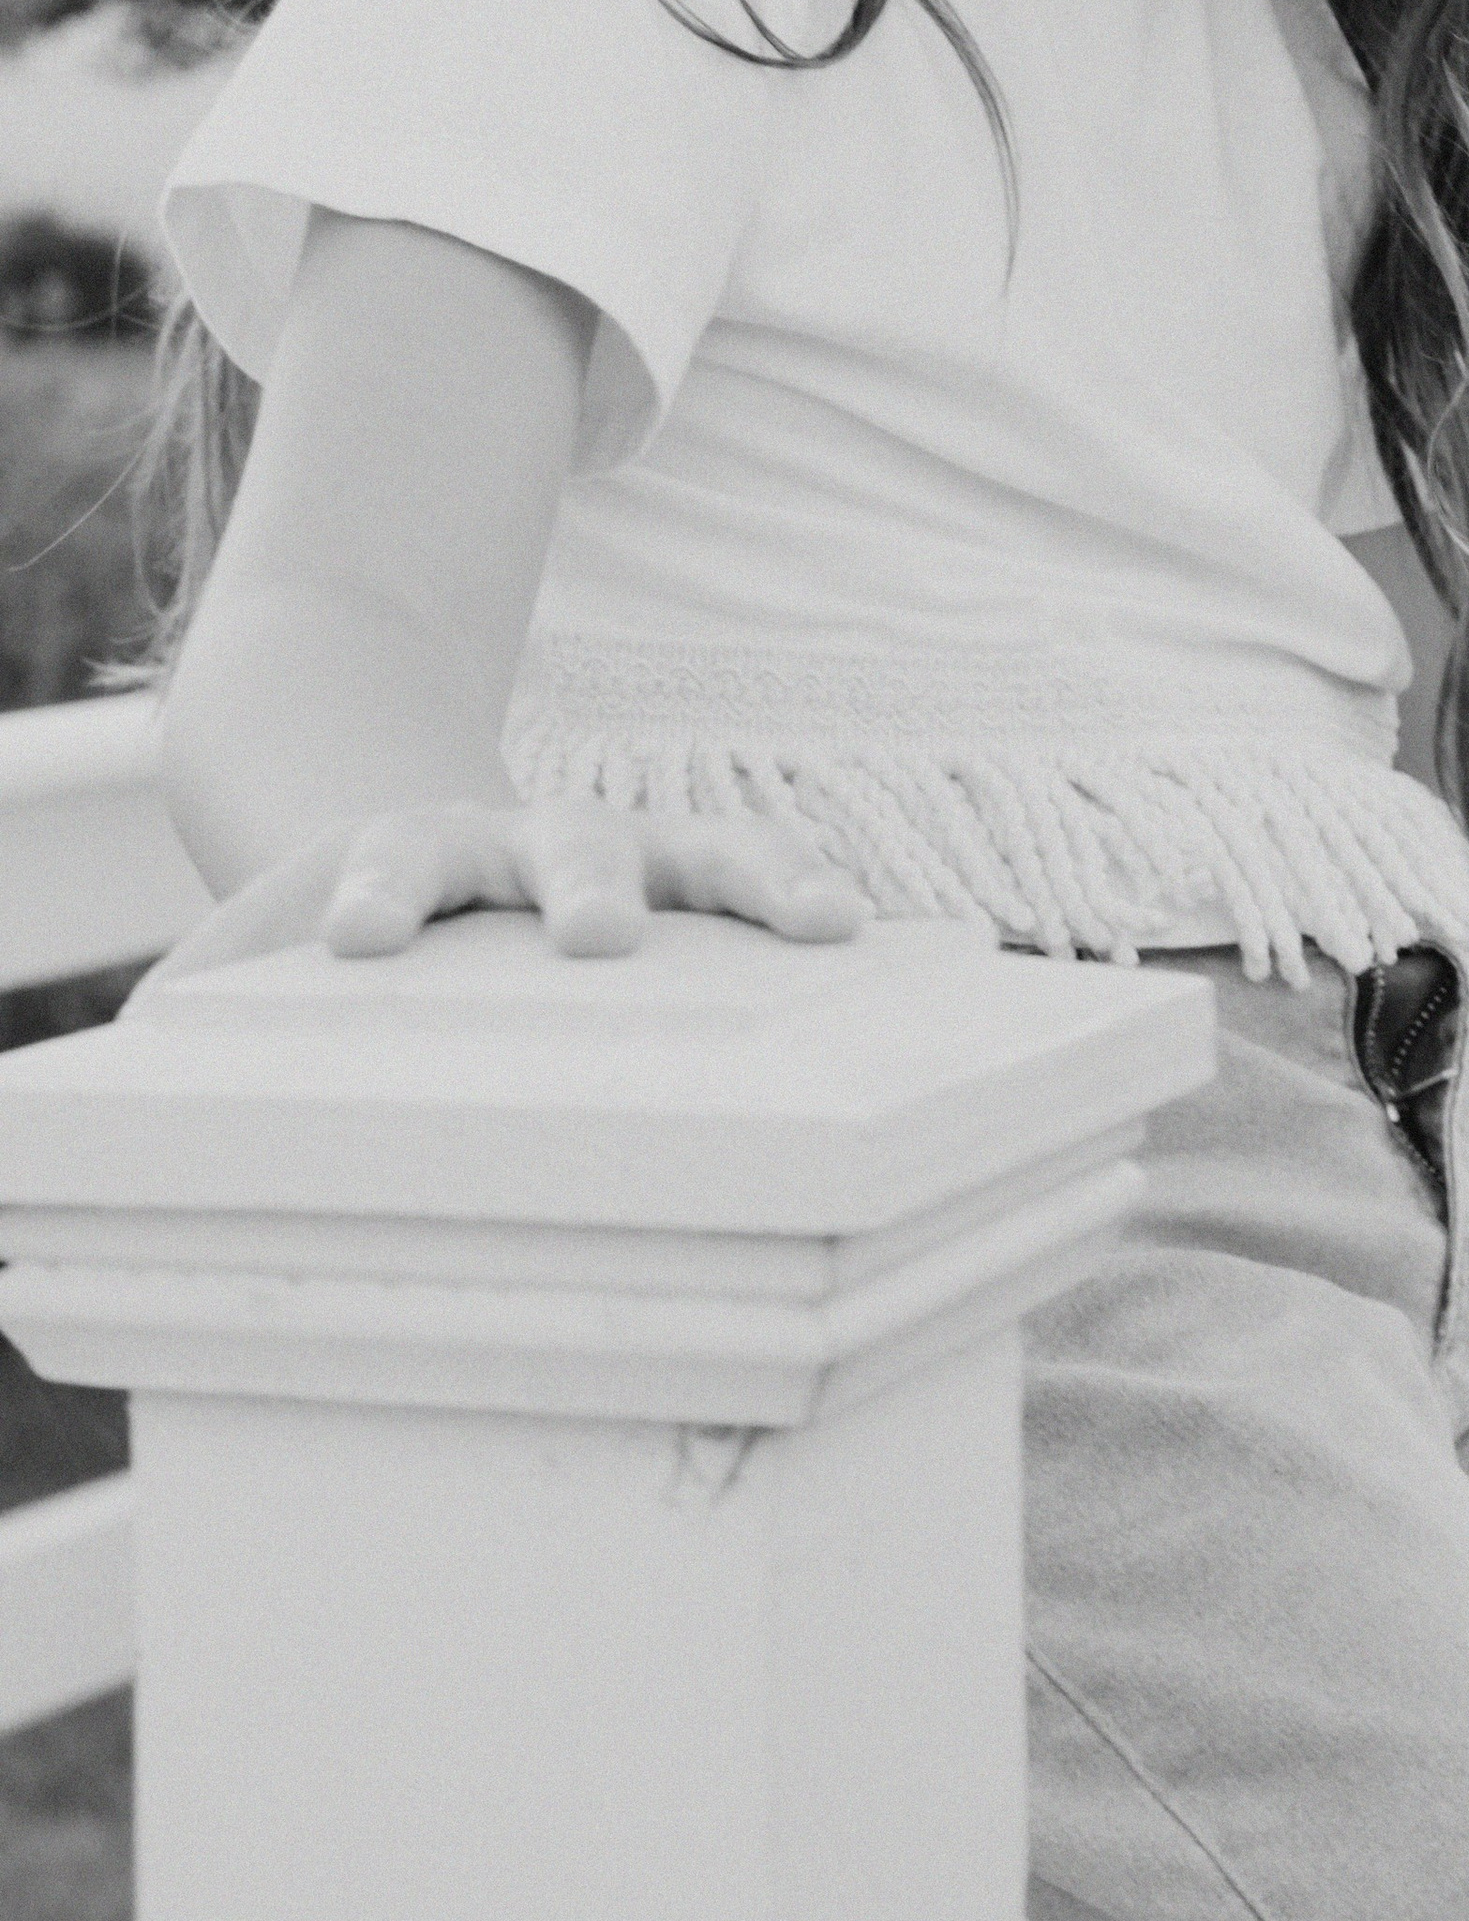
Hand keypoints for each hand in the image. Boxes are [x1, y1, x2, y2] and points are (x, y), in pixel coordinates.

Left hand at [149, 801, 865, 982]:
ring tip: (830, 919)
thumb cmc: (356, 931)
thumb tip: (115, 1077)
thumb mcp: (266, 951)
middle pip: (569, 843)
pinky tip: (901, 943)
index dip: (382, 896)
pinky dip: (830, 902)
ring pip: (712, 849)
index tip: (361, 939)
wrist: (429, 847)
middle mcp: (541, 843)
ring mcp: (641, 857)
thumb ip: (208, 995)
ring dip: (768, 880)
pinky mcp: (714, 887)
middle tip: (600, 935)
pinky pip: (784, 885)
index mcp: (420, 856)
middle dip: (589, 885)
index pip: (398, 863)